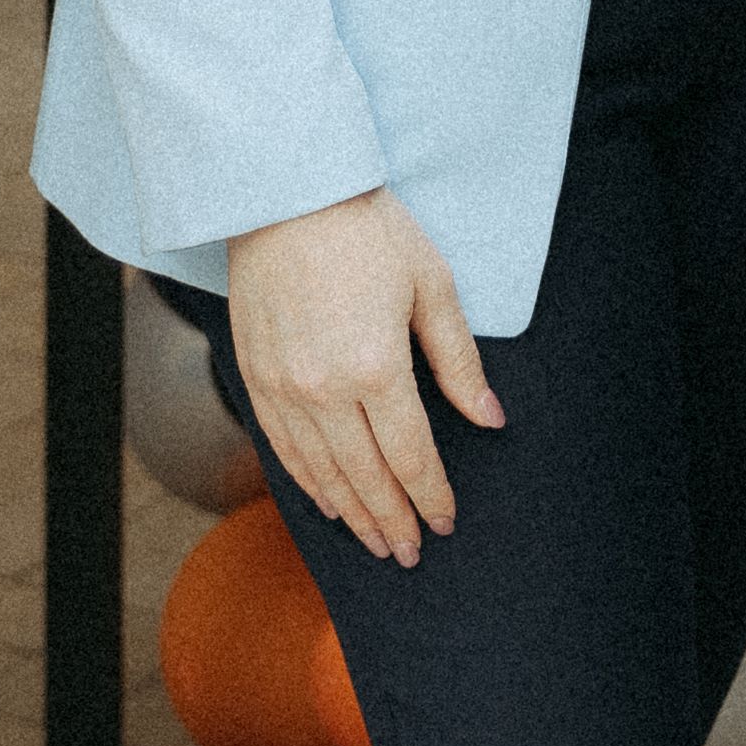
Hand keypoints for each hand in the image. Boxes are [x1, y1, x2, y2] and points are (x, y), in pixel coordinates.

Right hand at [228, 189, 503, 565]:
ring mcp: (283, 387)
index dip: (431, 495)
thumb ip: (459, 361)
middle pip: (366, 477)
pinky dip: (308, 484)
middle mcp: (324, 388)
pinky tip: (327, 504)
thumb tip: (490, 419)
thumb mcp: (432, 285)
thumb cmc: (369, 230)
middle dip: (394, 521)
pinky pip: (283, 449)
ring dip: (353, 515)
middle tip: (413, 553)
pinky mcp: (255, 377)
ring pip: (322, 473)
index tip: (447, 521)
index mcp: (377, 366)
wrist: (285, 192)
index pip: (411, 455)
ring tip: (377, 544)